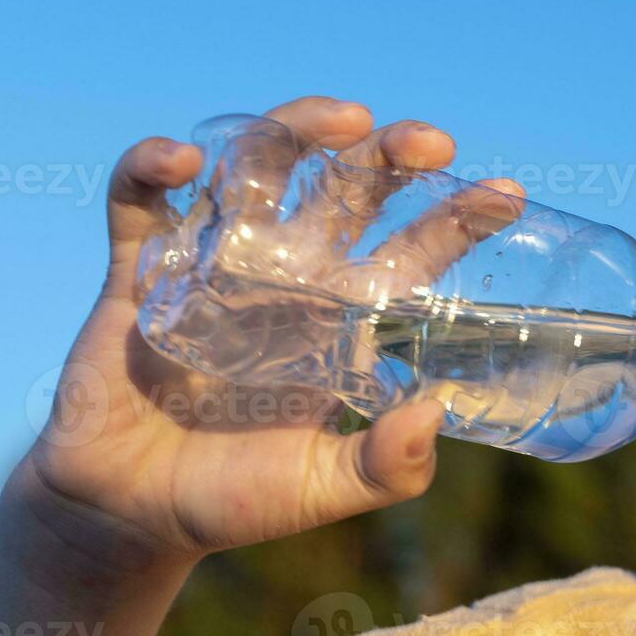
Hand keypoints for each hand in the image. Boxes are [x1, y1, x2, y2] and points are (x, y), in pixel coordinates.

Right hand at [17, 95, 522, 567]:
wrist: (129, 515)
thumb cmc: (234, 498)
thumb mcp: (319, 490)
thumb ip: (383, 468)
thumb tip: (432, 414)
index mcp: (339, 317)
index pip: (409, 252)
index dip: (456, 219)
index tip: (506, 195)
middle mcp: (286, 277)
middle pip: (344, 189)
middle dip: (388, 155)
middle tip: (429, 143)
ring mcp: (212, 265)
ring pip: (257, 170)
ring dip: (297, 131)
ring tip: (344, 120)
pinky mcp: (137, 274)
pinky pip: (139, 204)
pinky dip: (150, 170)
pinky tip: (182, 159)